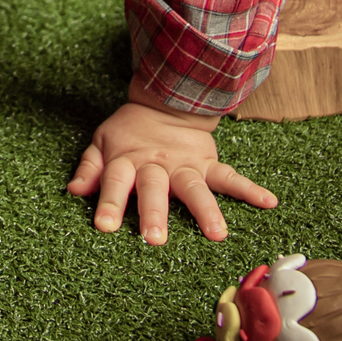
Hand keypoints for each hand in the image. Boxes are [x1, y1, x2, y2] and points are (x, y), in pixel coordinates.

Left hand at [67, 81, 275, 245]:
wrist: (165, 100)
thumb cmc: (129, 131)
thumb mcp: (102, 141)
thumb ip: (90, 167)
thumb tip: (73, 190)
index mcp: (127, 160)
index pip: (114, 183)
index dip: (107, 202)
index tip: (103, 227)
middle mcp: (156, 165)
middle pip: (154, 189)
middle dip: (154, 213)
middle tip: (155, 240)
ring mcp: (184, 165)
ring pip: (194, 188)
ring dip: (206, 210)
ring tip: (218, 235)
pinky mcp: (207, 162)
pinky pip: (229, 176)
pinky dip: (250, 188)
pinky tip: (269, 202)